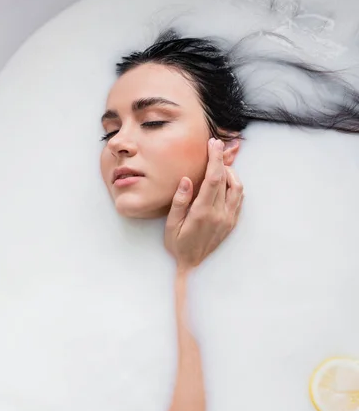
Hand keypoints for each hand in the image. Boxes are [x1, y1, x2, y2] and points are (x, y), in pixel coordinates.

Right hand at [165, 138, 243, 270]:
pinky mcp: (232, 223)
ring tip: (218, 166)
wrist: (192, 266)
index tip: (213, 144)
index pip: (213, 179)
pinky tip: (223, 182)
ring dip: (230, 173)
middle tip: (215, 147)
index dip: (215, 158)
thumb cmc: (178, 245)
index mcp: (202, 213)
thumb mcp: (171, 225)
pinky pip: (239, 199)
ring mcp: (228, 219)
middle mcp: (220, 215)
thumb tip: (187, 180)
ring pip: (237, 188)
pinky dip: (233, 185)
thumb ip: (179, 202)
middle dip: (222, 160)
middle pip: (226, 179)